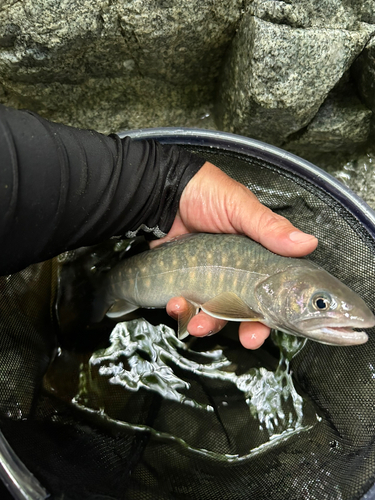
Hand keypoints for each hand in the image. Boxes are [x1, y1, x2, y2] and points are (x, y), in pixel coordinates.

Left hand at [150, 161, 317, 348]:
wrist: (161, 192)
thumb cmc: (204, 192)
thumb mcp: (239, 207)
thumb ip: (269, 228)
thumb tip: (307, 243)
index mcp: (256, 256)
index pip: (272, 291)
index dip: (273, 314)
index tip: (269, 328)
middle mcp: (235, 272)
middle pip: (247, 310)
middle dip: (247, 329)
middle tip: (248, 339)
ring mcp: (208, 279)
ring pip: (214, 313)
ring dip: (208, 324)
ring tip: (198, 322)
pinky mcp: (184, 282)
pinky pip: (186, 305)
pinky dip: (181, 310)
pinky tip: (176, 303)